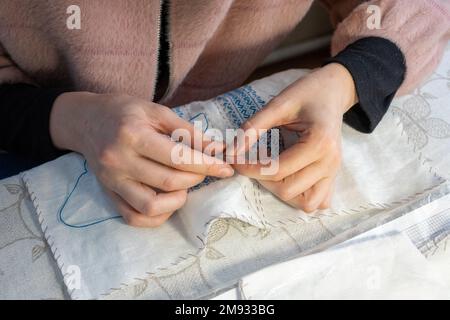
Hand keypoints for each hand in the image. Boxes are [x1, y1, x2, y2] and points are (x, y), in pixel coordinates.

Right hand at [50, 92, 233, 226]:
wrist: (85, 121)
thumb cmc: (124, 112)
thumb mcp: (157, 111)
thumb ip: (187, 131)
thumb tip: (216, 150)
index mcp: (132, 135)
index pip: (178, 158)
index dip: (207, 164)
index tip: (225, 167)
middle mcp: (119, 161)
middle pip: (169, 182)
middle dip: (196, 178)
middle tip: (203, 169)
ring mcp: (112, 182)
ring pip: (151, 206)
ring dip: (177, 200)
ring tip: (184, 186)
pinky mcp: (108, 195)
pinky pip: (134, 217)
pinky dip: (157, 216)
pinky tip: (168, 200)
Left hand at [233, 63, 356, 211]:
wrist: (333, 89)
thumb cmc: (306, 93)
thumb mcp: (278, 104)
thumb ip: (253, 127)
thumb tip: (231, 152)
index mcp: (319, 143)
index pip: (276, 170)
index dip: (249, 168)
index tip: (234, 159)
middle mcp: (330, 162)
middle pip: (288, 190)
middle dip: (263, 179)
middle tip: (251, 162)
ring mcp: (334, 171)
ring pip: (306, 203)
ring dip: (283, 192)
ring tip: (271, 172)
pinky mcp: (334, 175)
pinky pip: (320, 200)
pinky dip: (302, 196)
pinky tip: (289, 179)